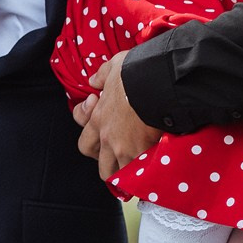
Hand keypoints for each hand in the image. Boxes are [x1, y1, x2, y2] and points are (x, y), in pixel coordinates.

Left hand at [73, 50, 160, 180]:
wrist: (157, 81)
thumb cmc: (135, 72)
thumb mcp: (114, 67)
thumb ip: (102, 76)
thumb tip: (94, 81)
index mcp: (98, 120)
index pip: (84, 143)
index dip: (92, 142)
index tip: (105, 132)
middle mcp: (108, 139)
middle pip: (102, 167)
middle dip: (111, 166)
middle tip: (123, 157)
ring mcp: (126, 150)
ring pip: (121, 175)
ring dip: (130, 174)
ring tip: (142, 169)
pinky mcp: (145, 155)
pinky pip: (143, 175)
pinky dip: (148, 174)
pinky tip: (158, 170)